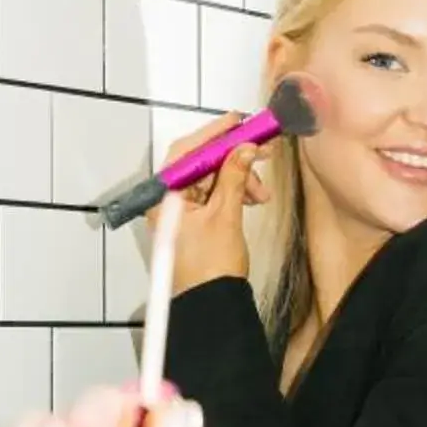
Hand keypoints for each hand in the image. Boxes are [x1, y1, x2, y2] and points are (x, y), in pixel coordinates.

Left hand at [164, 116, 266, 296]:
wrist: (212, 304)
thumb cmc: (210, 269)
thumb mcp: (226, 216)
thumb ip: (234, 178)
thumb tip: (245, 149)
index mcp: (165, 197)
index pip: (187, 152)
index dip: (213, 134)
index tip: (238, 122)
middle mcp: (168, 201)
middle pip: (200, 163)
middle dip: (232, 156)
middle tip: (261, 148)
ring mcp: (180, 211)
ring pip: (211, 179)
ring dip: (239, 178)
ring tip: (261, 191)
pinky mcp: (194, 221)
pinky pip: (214, 194)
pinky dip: (234, 191)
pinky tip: (254, 197)